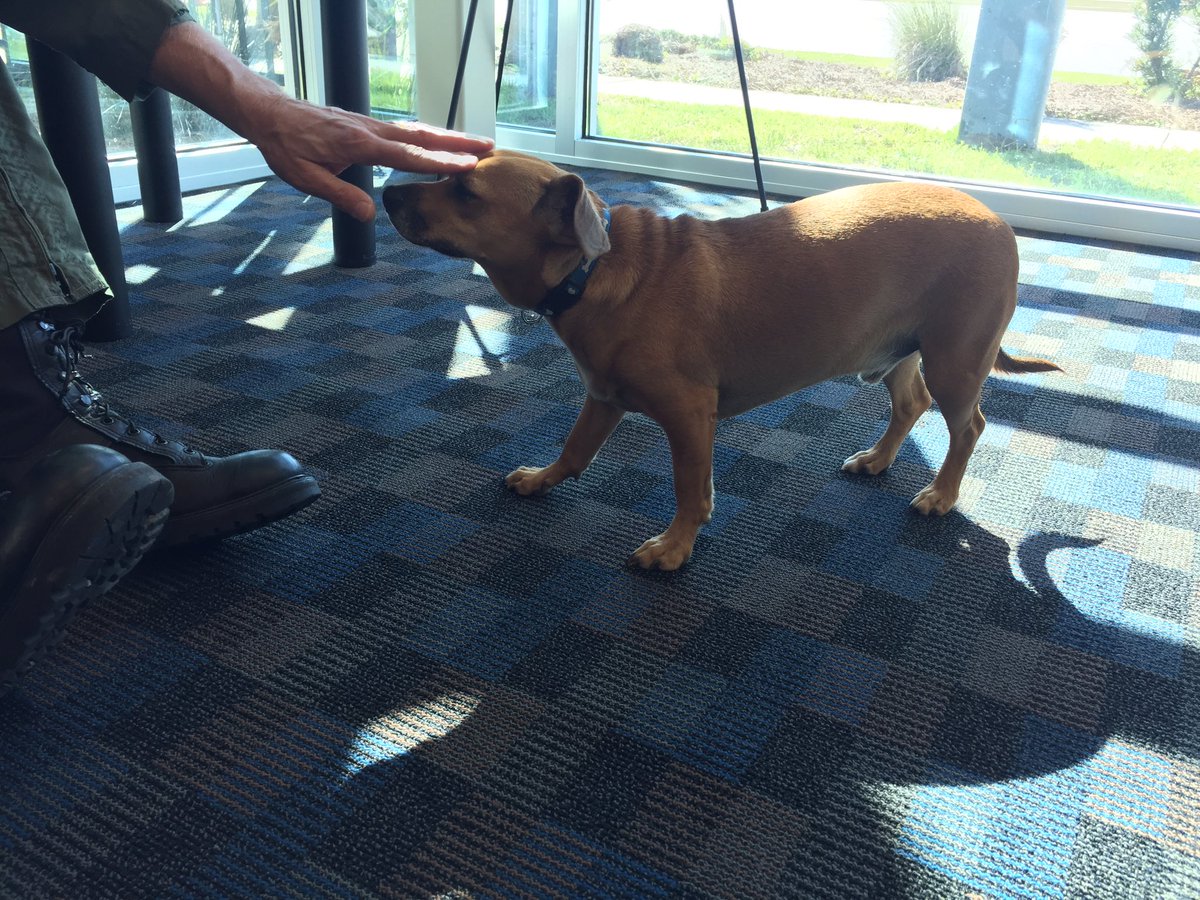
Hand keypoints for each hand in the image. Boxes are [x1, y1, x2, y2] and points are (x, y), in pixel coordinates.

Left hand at [247, 97, 492, 220]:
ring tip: (476, 144)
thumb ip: (341, 195)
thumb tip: (372, 214)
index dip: (440, 162)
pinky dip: (429, 135)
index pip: (408, 155)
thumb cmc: (285, 146)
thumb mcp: (307, 179)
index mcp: (359, 144)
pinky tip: (440, 141)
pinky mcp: (367, 125)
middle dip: (458, 142)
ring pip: (417, 130)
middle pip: (423, 136)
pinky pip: (406, 130)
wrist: (270, 114)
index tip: (468, 166)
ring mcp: (371, 125)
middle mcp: (371, 130)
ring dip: (448, 137)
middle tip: (490, 147)